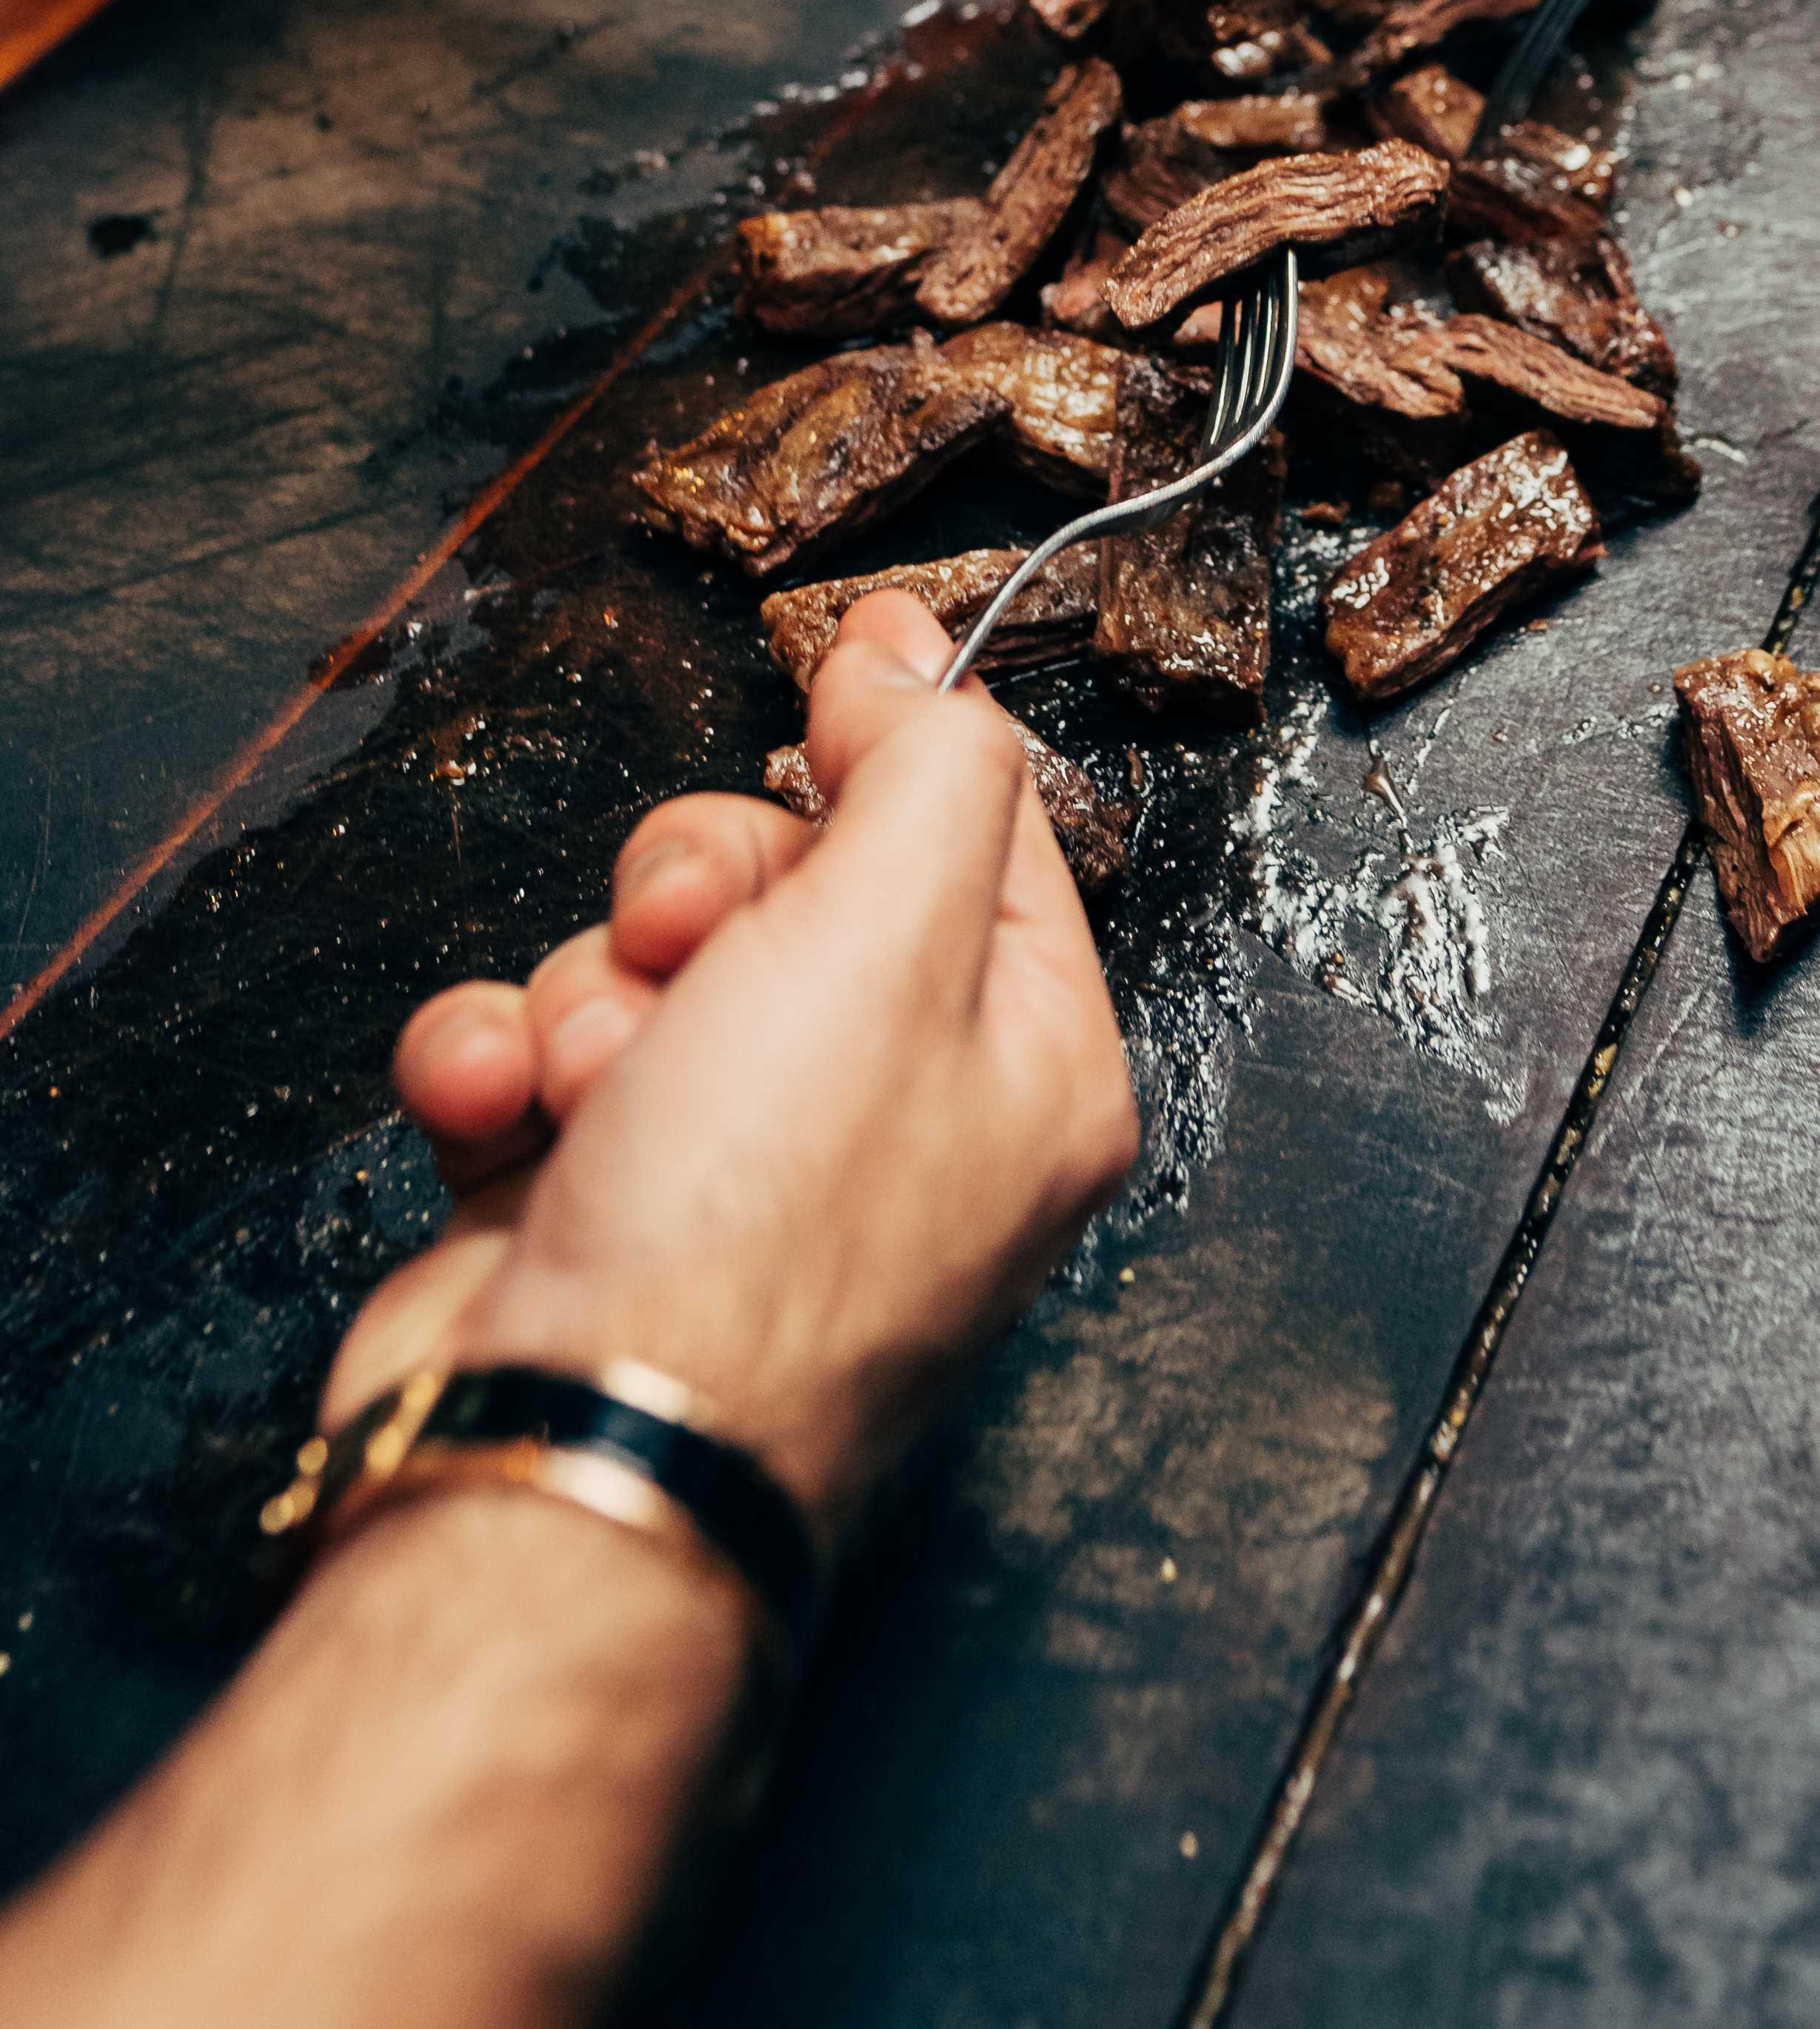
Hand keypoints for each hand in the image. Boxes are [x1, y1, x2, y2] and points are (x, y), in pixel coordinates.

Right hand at [326, 597, 1138, 1521]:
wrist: (568, 1456)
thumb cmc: (755, 1231)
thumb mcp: (889, 932)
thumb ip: (923, 763)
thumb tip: (911, 655)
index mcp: (1031, 1069)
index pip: (981, 835)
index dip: (885, 752)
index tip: (829, 683)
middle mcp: (901, 1124)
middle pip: (791, 882)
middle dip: (697, 893)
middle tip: (682, 949)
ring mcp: (741, 1174)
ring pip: (641, 960)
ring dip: (586, 989)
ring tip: (591, 1083)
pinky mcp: (596, 1209)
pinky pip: (534, 1057)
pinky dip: (495, 1067)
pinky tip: (494, 1111)